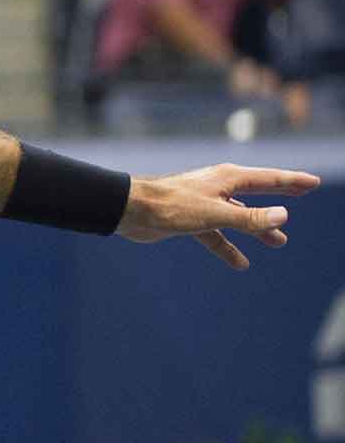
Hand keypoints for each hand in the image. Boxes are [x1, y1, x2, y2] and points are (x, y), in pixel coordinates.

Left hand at [116, 164, 321, 269]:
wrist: (131, 211)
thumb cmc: (171, 206)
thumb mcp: (216, 214)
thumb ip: (249, 218)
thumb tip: (283, 216)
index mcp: (228, 178)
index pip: (269, 179)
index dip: (292, 182)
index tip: (312, 183)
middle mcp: (218, 188)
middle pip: (256, 195)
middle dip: (278, 201)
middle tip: (299, 202)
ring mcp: (204, 204)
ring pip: (238, 218)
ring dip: (257, 230)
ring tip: (278, 243)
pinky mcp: (190, 220)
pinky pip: (216, 235)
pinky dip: (227, 248)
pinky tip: (240, 263)